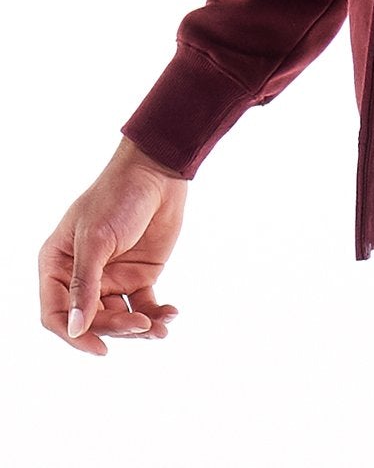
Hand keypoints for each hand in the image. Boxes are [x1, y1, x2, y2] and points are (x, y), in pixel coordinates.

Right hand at [39, 136, 186, 355]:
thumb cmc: (117, 197)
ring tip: (159, 326)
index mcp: (58, 265)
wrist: (158, 173)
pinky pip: (143, 306)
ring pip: (119, 319)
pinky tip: (170, 315)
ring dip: (138, 327)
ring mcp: (111, 278)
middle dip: (116, 328)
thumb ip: (84, 285)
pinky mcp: (139, 276)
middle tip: (141, 324)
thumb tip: (76, 329)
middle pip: (91, 321)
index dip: (74, 336)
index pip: (56, 314)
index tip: (100, 348)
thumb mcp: (96, 240)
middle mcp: (82, 277)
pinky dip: (156, 316)